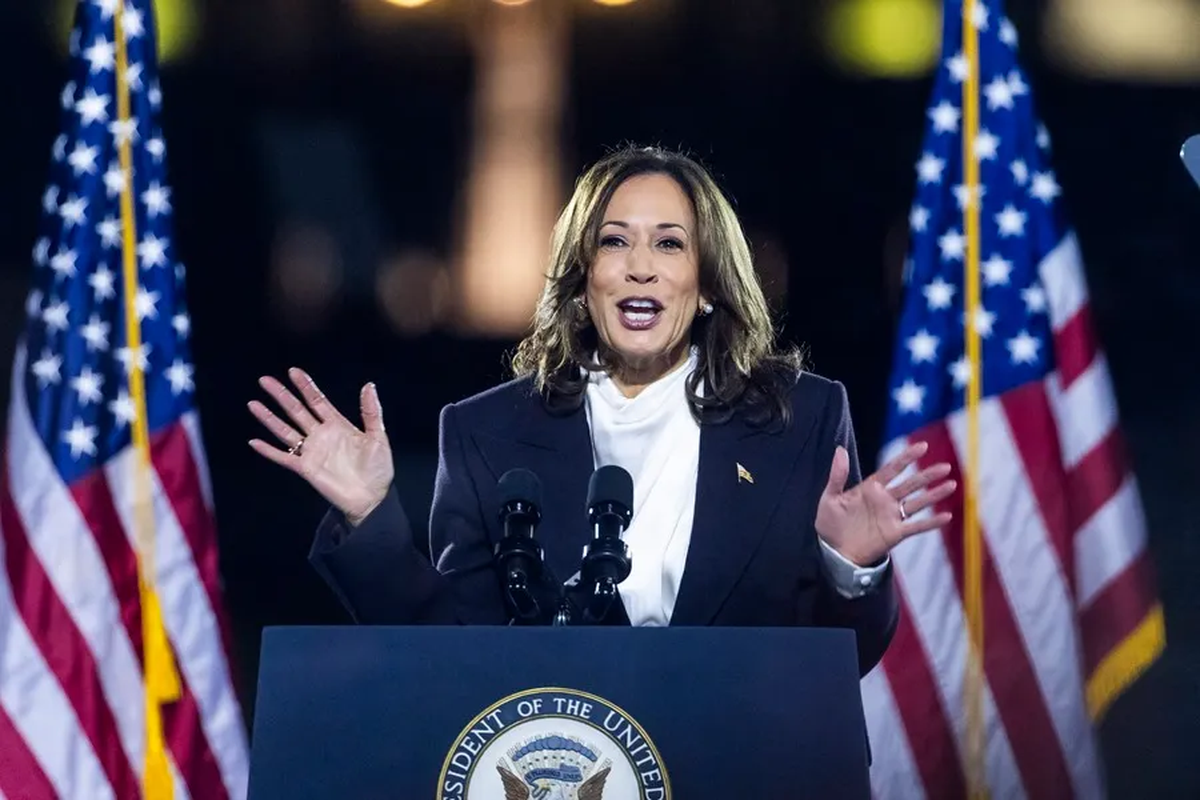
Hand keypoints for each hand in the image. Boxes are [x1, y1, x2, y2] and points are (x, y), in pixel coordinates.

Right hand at [248, 368, 393, 526]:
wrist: (372, 498)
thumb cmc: (377, 469)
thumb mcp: (378, 436)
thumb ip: (371, 412)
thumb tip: (368, 385)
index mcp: (338, 425)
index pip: (317, 401)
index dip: (305, 386)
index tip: (293, 371)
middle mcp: (321, 435)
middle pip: (296, 411)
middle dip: (281, 395)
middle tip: (265, 380)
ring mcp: (311, 451)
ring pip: (285, 430)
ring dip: (269, 418)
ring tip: (253, 404)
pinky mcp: (305, 468)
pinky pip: (283, 457)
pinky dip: (268, 450)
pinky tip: (254, 441)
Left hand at [814, 441, 955, 566]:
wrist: (833, 553)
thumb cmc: (830, 524)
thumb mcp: (830, 497)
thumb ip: (837, 475)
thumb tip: (840, 448)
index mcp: (870, 488)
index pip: (892, 469)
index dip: (906, 458)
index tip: (922, 446)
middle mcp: (885, 500)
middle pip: (911, 484)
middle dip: (927, 475)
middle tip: (945, 466)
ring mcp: (892, 517)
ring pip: (918, 502)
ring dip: (934, 494)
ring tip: (951, 485)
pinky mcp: (895, 534)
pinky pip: (916, 527)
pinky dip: (931, 522)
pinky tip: (946, 516)